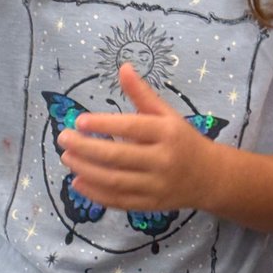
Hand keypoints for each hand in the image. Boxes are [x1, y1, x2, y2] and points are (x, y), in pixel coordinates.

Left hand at [56, 62, 221, 211]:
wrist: (210, 177)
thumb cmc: (182, 139)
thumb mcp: (167, 113)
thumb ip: (142, 94)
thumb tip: (123, 67)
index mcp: (167, 132)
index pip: (131, 127)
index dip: (103, 125)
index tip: (79, 121)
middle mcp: (162, 160)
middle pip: (118, 156)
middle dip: (85, 148)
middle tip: (63, 139)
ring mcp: (156, 185)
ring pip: (114, 180)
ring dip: (85, 170)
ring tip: (66, 158)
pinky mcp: (150, 205)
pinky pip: (119, 200)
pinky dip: (95, 193)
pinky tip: (77, 182)